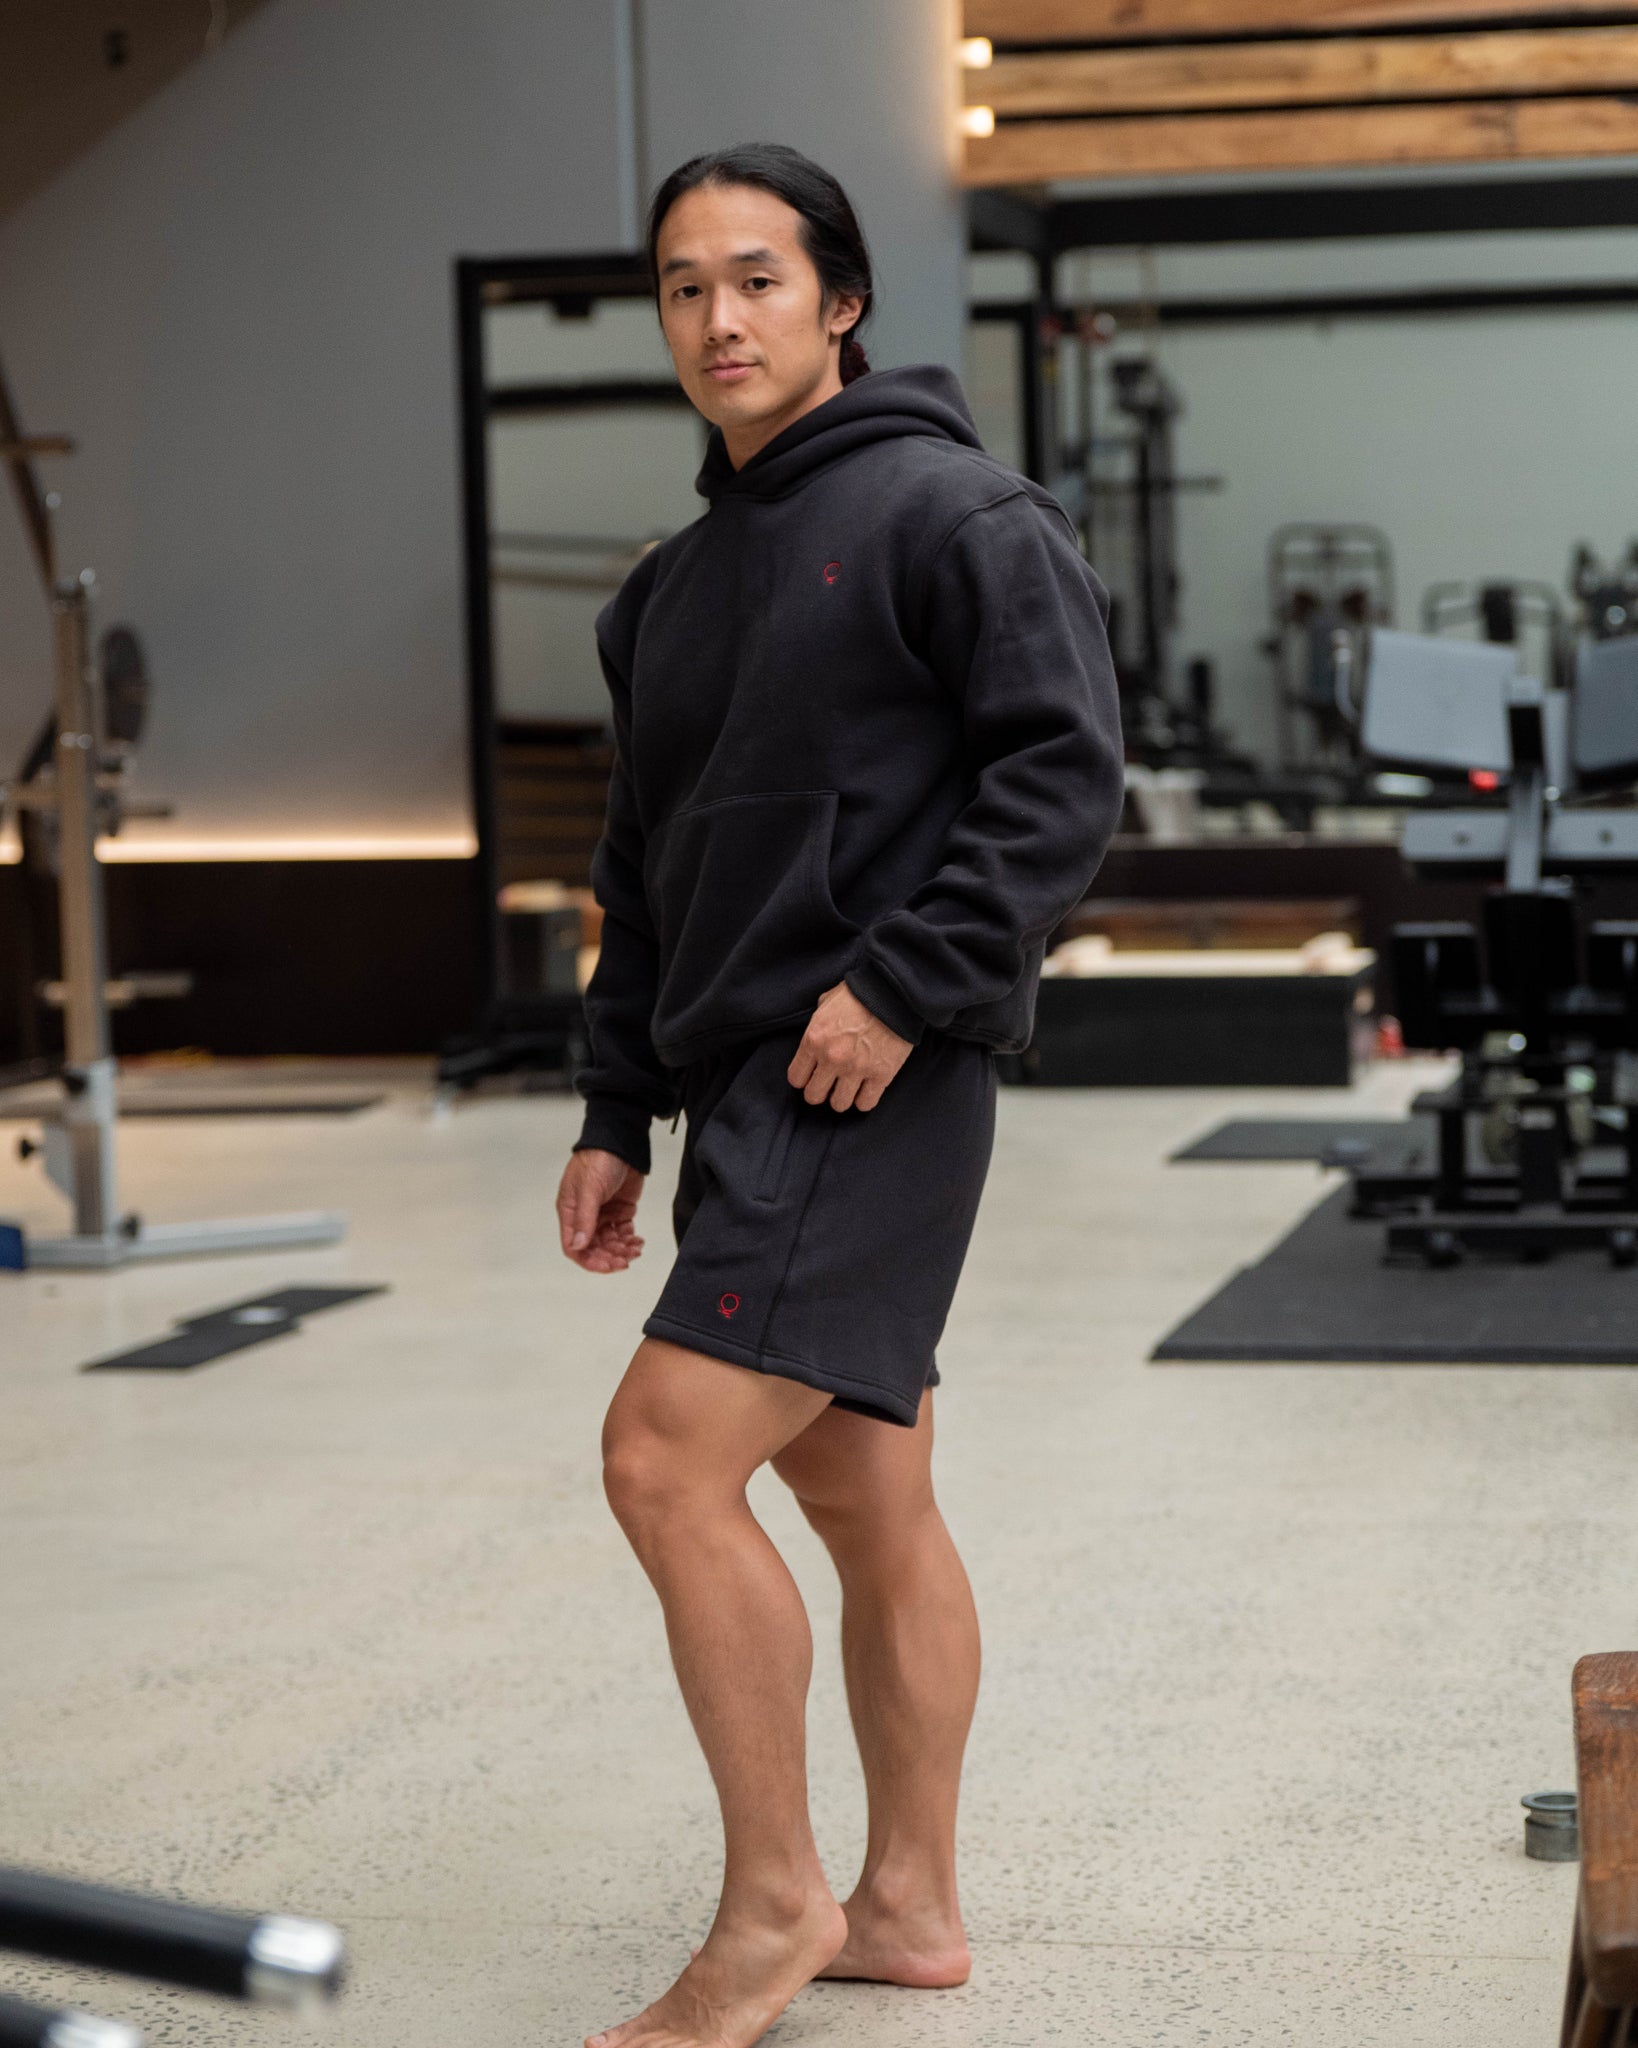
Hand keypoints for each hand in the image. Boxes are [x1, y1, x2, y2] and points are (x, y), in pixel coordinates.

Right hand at [557, 1148, 645, 1270]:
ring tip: (636, 1248)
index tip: (608, 1265)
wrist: (621, 1141)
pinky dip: (630, 1240)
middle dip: (609, 1256)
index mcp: (571, 1212)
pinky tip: (638, 1240)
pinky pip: (622, 1233)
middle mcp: (585, 1216)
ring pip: (609, 1243)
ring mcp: (602, 1214)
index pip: (574, 1247)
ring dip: (622, 1249)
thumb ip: (585, 1218)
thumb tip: (578, 1246)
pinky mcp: (619, 1210)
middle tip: (626, 1260)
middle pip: (593, 1248)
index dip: (590, 1260)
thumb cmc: (598, 1160)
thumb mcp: (590, 1189)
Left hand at [788, 982, 911, 1111]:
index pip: (796, 1078)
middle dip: (820, 1092)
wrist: (894, 992)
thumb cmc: (860, 993)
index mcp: (814, 1039)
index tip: (812, 1075)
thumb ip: (818, 1022)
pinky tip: (866, 1089)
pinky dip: (864, 1099)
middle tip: (829, 1084)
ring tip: (849, 1087)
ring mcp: (856, 1069)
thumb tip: (818, 1032)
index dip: (803, 1079)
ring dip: (842, 1097)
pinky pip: (865, 1104)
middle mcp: (831, 1058)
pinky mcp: (881, 1075)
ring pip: (839, 1104)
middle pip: (814, 1096)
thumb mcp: (827, 1002)